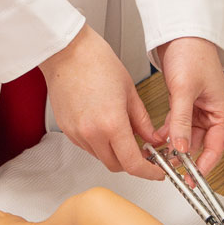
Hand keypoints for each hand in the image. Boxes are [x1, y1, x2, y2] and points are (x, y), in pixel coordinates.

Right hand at [41, 26, 163, 179]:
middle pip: (116, 165)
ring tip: (123, 132)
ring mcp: (76, 133)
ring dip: (115, 152)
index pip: (133, 164)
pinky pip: (88, 146)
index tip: (157, 171)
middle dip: (132, 163)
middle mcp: (91, 133)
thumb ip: (143, 121)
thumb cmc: (96, 62)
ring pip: (101, 157)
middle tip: (144, 152)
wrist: (67, 52)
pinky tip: (105, 125)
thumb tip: (152, 139)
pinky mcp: (67, 130)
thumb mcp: (130, 91)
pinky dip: (100, 143)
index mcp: (111, 123)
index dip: (149, 172)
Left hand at [154, 36, 223, 173]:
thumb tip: (181, 147)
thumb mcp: (185, 90)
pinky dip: (167, 133)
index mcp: (221, 112)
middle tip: (166, 166)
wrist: (183, 33)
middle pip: (199, 145)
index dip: (204, 167)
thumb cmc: (193, 54)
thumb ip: (182, 120)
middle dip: (183, 156)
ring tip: (157, 153)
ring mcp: (197, 110)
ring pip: (185, 137)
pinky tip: (155, 138)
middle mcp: (211, 114)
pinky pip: (177, 126)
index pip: (216, 148)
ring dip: (172, 144)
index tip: (192, 179)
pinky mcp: (184, 104)